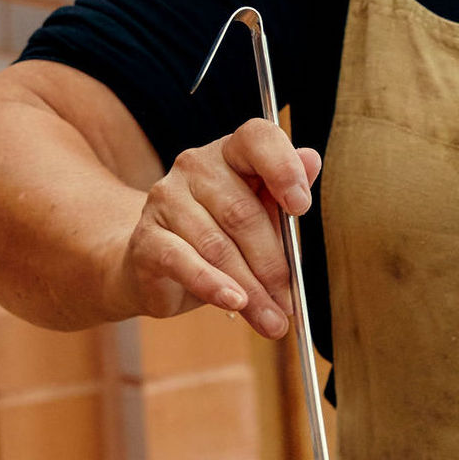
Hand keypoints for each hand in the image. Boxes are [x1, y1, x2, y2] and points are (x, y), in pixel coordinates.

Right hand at [117, 119, 321, 338]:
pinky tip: (234, 303)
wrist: (156, 264)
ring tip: (272, 319)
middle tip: (290, 301)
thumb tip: (311, 160)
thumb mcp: (262, 215)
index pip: (257, 139)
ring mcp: (166, 199)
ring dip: (251, 289)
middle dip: (273, 265)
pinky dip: (213, 284)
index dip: (283, 169)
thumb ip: (286, 192)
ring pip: (218, 246)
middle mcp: (195, 166)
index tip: (301, 208)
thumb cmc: (221, 236)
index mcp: (231, 152)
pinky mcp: (147, 237)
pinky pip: (184, 261)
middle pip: (243, 213)